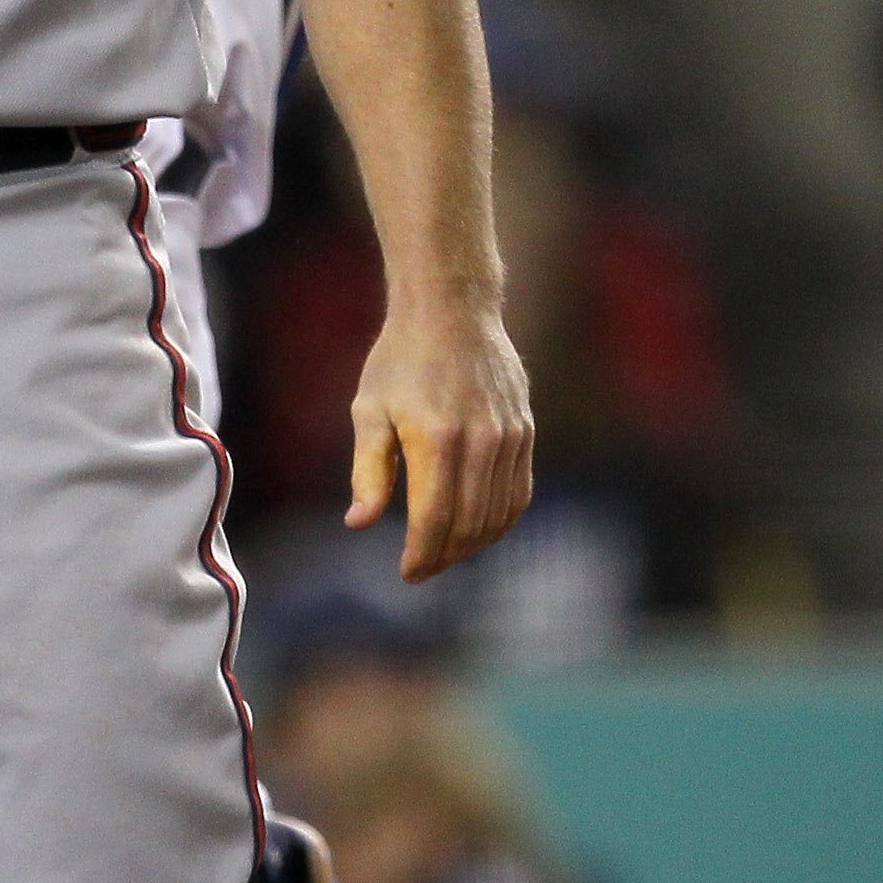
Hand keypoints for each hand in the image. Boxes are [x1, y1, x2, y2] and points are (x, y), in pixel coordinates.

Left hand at [347, 289, 533, 582]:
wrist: (452, 308)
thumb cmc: (400, 359)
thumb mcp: (370, 409)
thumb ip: (369, 471)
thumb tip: (359, 523)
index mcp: (436, 440)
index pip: (434, 520)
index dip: (422, 555)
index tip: (408, 573)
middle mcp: (479, 442)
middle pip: (468, 524)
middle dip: (445, 556)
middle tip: (424, 569)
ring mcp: (508, 437)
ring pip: (497, 514)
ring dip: (473, 544)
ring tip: (446, 553)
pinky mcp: (524, 431)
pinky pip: (518, 492)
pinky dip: (500, 520)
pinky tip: (478, 528)